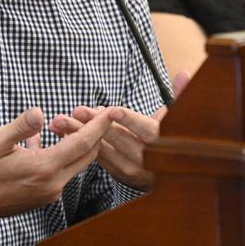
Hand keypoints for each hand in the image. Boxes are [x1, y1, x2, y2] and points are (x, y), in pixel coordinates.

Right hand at [0, 105, 119, 233]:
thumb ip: (22, 126)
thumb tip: (40, 112)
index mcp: (44, 169)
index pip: (83, 144)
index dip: (99, 126)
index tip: (112, 111)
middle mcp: (53, 184)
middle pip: (87, 156)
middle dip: (95, 133)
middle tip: (95, 113)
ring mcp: (49, 193)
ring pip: (76, 165)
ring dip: (78, 144)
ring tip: (71, 122)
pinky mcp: (43, 197)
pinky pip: (63, 172)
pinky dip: (65, 155)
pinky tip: (49, 140)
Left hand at [49, 71, 191, 190]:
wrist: (174, 173)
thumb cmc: (173, 136)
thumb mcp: (178, 117)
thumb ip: (181, 94)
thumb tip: (186, 72)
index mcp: (161, 142)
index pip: (145, 129)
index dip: (129, 120)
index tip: (113, 110)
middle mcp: (147, 159)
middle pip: (117, 138)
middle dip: (94, 124)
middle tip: (75, 110)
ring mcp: (131, 168)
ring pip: (102, 149)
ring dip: (79, 136)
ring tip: (58, 123)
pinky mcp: (119, 173)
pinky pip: (97, 158)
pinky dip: (80, 146)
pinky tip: (63, 134)